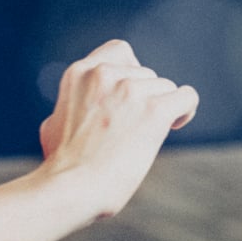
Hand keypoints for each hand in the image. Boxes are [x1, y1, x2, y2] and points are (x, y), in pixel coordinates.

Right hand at [37, 40, 197, 218]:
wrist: (71, 189)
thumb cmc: (61, 166)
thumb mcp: (54, 123)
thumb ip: (74, 105)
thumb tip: (84, 109)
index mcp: (80, 72)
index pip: (120, 51)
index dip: (131, 72)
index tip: (131, 95)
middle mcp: (105, 74)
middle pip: (146, 73)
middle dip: (145, 98)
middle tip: (135, 126)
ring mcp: (130, 90)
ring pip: (165, 87)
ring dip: (160, 108)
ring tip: (144, 136)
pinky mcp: (154, 111)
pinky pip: (186, 97)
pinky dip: (184, 110)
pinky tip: (175, 124)